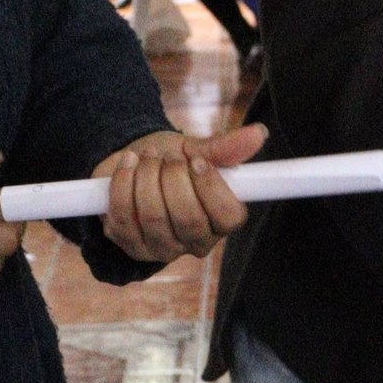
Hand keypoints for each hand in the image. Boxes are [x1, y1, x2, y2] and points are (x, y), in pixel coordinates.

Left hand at [92, 123, 270, 262]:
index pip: (228, 216)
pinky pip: (123, 216)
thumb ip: (226, 148)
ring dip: (147, 176)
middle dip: (173, 177)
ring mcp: (161, 248)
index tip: (195, 160)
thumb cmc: (171, 161)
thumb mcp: (198, 151)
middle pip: (188, 218)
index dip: (211, 187)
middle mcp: (194, 242)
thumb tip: (259, 134)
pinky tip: (128, 164)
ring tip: (147, 157)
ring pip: (154, 216)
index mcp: (220, 221)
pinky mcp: (129, 245)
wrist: (132, 163)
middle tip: (167, 156)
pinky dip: (123, 182)